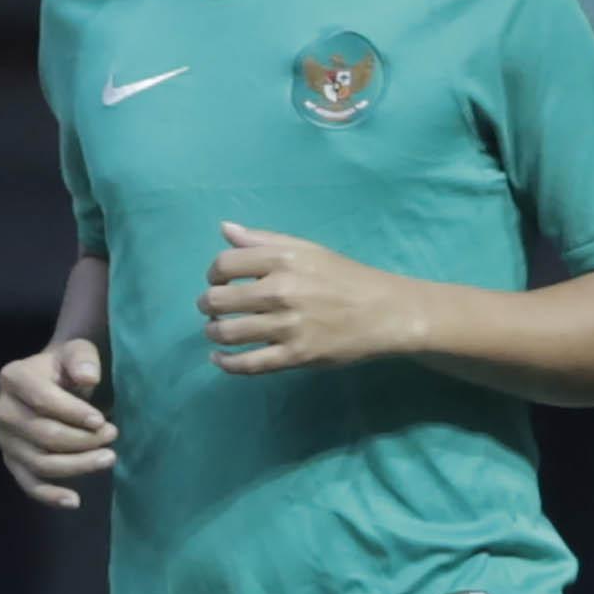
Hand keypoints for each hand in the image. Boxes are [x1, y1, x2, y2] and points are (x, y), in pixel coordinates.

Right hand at [0, 338, 115, 508]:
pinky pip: (28, 483)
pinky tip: (74, 501)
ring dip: (77, 466)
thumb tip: (88, 377)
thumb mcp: (78, 352)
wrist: (52, 381)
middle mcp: (2, 410)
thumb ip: (83, 359)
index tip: (102, 421)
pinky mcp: (12, 461)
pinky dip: (50, 496)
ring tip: (108, 459)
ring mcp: (5, 439)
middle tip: (112, 437)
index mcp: (13, 377)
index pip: (43, 400)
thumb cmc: (66, 367)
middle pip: (43, 434)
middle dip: (82, 440)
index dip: (74, 413)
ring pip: (40, 462)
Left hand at [200, 222, 431, 374]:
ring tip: (216, 331)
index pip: (224, 264)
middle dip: (207, 306)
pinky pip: (249, 364)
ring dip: (213, 333)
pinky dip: (227, 364)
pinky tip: (219, 359)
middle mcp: (281, 291)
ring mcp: (288, 326)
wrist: (386, 312)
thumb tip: (224, 229)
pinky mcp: (296, 356)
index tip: (217, 281)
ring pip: (229, 333)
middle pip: (220, 300)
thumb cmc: (344, 276)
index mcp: (283, 260)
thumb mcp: (306, 249)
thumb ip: (263, 240)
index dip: (213, 274)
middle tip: (211, 309)